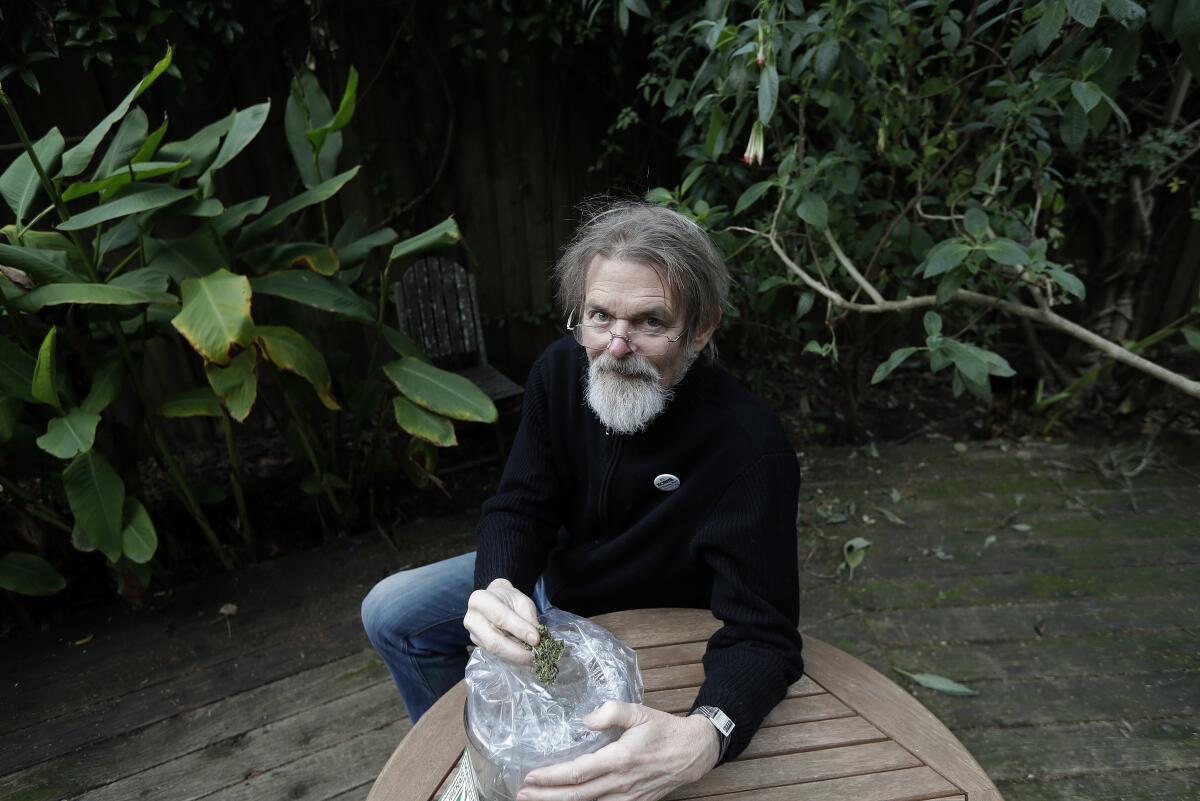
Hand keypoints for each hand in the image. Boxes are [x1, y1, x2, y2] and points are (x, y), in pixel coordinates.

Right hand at [463, 578, 539, 663]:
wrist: (496, 600)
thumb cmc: (509, 599)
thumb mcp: (522, 601)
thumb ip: (528, 618)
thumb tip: (535, 639)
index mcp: (479, 599)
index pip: (500, 618)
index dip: (519, 630)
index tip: (536, 639)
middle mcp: (472, 619)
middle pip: (494, 641)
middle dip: (517, 652)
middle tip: (535, 656)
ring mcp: (473, 634)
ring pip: (495, 651)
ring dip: (515, 657)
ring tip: (532, 659)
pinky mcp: (478, 645)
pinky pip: (496, 655)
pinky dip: (512, 658)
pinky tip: (523, 658)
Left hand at [517, 701, 718, 800]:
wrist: (691, 753)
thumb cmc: (663, 731)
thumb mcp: (639, 712)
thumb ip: (612, 710)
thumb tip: (586, 718)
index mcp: (621, 759)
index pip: (579, 772)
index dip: (552, 777)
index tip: (530, 776)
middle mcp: (621, 783)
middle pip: (577, 796)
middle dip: (546, 797)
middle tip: (521, 794)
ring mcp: (627, 798)